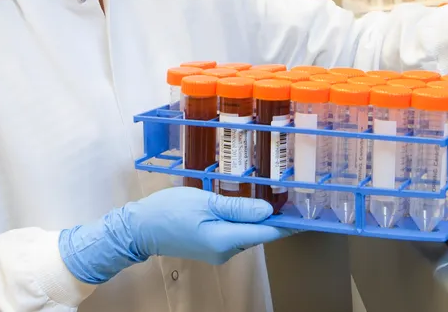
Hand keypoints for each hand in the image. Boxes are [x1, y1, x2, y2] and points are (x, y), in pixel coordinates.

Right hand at [59, 187, 292, 283]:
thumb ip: (238, 207)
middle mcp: (226, 251)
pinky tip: (244, 206)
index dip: (289, 223)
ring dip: (257, 217)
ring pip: (247, 232)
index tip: (307, 215)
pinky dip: (243, 221)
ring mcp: (219, 251)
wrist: (139, 228)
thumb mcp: (205, 201)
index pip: (267, 233)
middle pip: (259, 232)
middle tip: (291, 195)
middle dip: (275, 217)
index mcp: (225, 239)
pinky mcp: (212, 247)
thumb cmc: (168, 211)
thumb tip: (268, 211)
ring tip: (271, 196)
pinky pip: (235, 233)